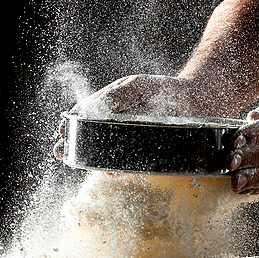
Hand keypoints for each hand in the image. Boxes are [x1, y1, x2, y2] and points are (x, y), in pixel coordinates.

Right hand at [53, 75, 200, 159]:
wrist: (198, 102)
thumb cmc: (165, 90)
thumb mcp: (138, 87)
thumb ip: (117, 96)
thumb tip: (96, 110)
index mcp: (109, 105)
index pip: (82, 115)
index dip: (69, 125)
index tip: (60, 133)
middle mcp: (116, 124)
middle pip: (87, 136)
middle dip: (72, 145)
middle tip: (61, 152)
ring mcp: (129, 139)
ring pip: (105, 152)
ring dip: (93, 160)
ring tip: (88, 164)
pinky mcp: (145, 152)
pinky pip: (127, 162)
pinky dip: (117, 167)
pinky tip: (113, 171)